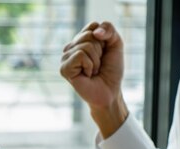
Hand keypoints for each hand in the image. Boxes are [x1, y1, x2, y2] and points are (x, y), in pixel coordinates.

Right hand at [60, 21, 127, 137]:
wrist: (110, 92)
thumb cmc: (111, 70)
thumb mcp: (115, 44)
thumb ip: (109, 29)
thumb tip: (95, 32)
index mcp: (80, 40)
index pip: (92, 26)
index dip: (104, 39)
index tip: (104, 53)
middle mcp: (70, 48)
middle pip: (89, 34)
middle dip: (100, 50)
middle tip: (98, 64)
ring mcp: (65, 58)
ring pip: (85, 45)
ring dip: (96, 60)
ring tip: (93, 71)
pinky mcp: (64, 68)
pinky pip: (80, 55)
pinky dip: (90, 65)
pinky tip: (87, 75)